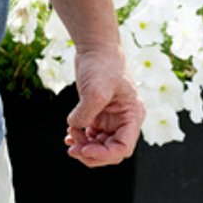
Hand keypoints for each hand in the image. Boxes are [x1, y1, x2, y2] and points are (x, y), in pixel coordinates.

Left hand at [63, 45, 142, 167]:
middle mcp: (124, 120)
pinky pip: (91, 135)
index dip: (104, 154)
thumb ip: (86, 113)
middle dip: (91, 153)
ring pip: (100, 145)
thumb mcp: (95, 90)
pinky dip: (80, 138)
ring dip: (84, 146)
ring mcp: (111, 119)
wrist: (95, 48)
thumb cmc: (102, 65)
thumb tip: (75, 127)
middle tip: (73, 149)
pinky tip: (70, 133)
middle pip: (111, 151)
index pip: (123, 148)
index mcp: (132, 116)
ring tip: (70, 136)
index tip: (84, 149)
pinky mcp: (99, 114)